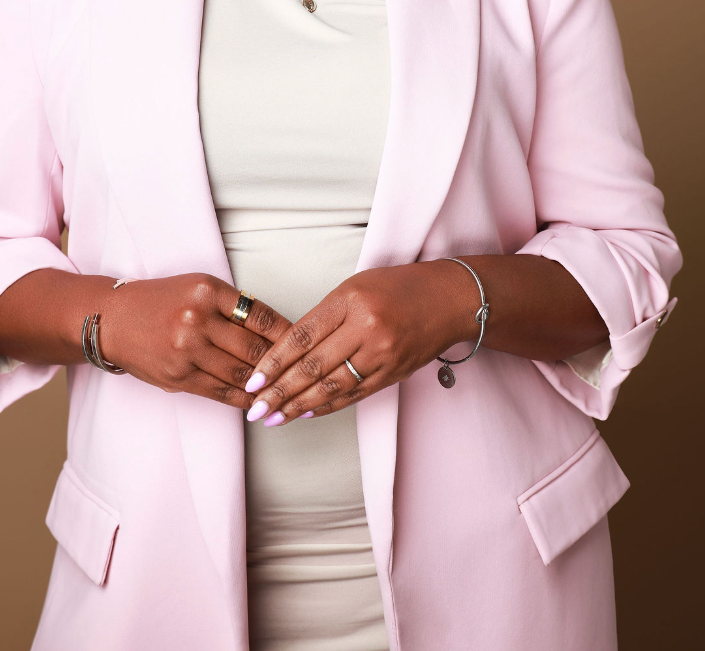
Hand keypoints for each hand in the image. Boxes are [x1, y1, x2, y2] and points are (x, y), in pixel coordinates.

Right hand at [102, 274, 291, 408]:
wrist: (114, 319)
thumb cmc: (162, 300)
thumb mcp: (198, 287)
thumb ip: (233, 306)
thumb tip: (276, 330)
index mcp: (208, 291)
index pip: (261, 315)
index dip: (288, 334)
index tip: (305, 343)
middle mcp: (197, 319)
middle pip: (254, 348)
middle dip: (283, 364)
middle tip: (305, 373)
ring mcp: (186, 350)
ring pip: (240, 374)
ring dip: (267, 386)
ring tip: (287, 391)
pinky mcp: (177, 376)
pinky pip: (220, 392)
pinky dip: (244, 398)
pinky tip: (258, 400)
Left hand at [243, 260, 473, 425]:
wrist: (450, 300)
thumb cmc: (398, 287)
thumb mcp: (356, 286)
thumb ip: (325, 316)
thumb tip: (288, 350)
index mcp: (351, 300)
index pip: (302, 336)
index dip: (274, 362)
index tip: (253, 379)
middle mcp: (366, 328)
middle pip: (313, 366)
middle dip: (279, 391)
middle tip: (255, 408)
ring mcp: (382, 354)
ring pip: (331, 386)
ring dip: (298, 406)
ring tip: (273, 418)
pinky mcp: (393, 373)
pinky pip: (354, 395)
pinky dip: (327, 406)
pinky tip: (306, 413)